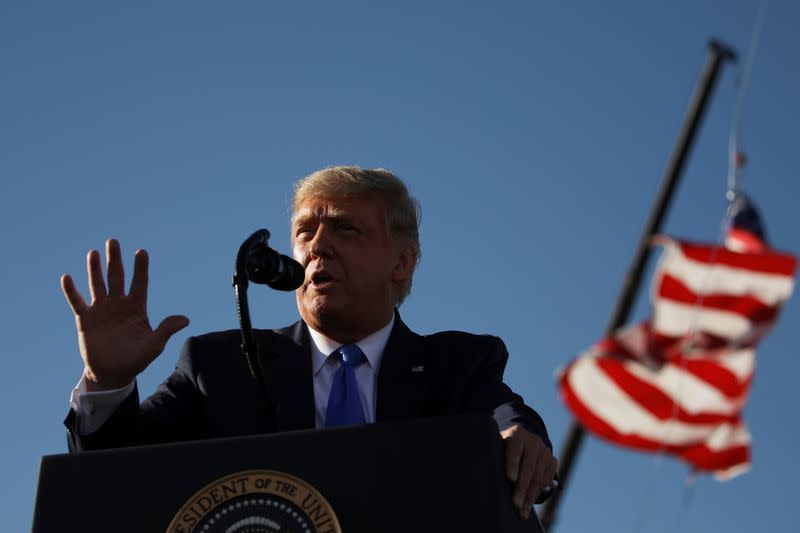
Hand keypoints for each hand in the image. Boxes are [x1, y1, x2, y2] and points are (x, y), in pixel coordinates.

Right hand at [61, 239, 189, 389]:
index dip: (140, 268)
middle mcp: (118, 304)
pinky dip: (72, 291)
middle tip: (113, 241)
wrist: (113, 373)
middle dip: (115, 260)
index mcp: (137, 308)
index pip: (140, 283)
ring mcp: (101, 310)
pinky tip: (67, 278)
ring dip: (94, 269)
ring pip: (97, 285)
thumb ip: (166, 330)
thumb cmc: (136, 359)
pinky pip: (77, 302)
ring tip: (93, 253)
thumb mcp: (154, 345)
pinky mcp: (85, 319)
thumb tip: (186, 319)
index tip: (142, 252)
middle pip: (117, 277)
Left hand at [500, 424, 557, 519]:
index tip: (510, 479)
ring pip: (538, 477)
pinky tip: (529, 504)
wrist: (523, 438)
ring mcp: (545, 451)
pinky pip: (546, 480)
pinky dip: (538, 494)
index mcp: (517, 434)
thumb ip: (496, 456)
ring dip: (530, 496)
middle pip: (528, 467)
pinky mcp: (552, 460)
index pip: (515, 450)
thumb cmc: (504, 446)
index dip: (512, 465)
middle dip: (522, 488)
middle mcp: (533, 441)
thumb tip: (488, 478)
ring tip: (522, 510)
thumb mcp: (498, 445)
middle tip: (515, 504)